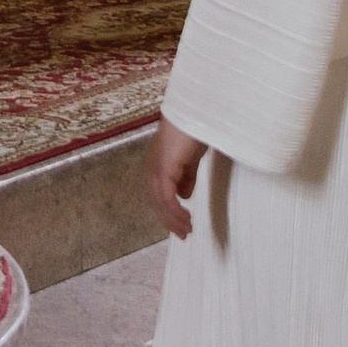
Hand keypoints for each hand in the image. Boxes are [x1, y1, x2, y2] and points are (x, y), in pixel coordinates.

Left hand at [152, 118, 203, 240]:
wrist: (194, 112)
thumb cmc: (195, 129)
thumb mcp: (191, 157)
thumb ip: (187, 176)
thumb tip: (185, 195)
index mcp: (157, 163)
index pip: (159, 192)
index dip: (169, 210)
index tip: (182, 224)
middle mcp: (152, 168)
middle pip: (158, 201)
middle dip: (170, 219)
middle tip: (183, 233)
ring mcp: (156, 169)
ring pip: (161, 202)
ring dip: (173, 219)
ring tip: (186, 230)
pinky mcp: (164, 171)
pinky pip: (167, 198)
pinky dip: (175, 211)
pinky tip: (186, 219)